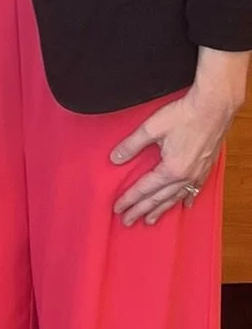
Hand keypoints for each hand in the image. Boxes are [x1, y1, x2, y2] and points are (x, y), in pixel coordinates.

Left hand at [111, 58, 244, 225]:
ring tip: (149, 220)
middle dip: (141, 210)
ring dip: (161, 209)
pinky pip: (194, 190)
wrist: (214, 107)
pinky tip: (183, 206)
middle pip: (159, 198)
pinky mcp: (206, 167)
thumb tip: (114, 158)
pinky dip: (186, 199)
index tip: (118, 208)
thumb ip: (131, 145)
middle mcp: (185, 176)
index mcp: (171, 169)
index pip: (145, 188)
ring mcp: (197, 173)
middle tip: (127, 221)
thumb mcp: (151, 128)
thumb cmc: (183, 115)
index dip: (130, 199)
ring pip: (176, 197)